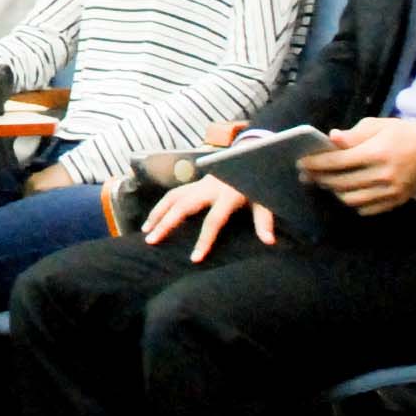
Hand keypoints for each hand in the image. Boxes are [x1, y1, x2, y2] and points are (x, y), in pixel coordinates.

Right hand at [141, 176, 273, 260]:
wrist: (250, 155)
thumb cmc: (257, 183)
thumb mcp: (265, 200)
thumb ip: (264, 221)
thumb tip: (270, 242)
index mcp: (228, 194)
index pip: (213, 221)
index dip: (204, 240)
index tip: (194, 259)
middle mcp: (209, 188)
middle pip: (182, 206)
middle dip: (166, 223)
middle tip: (151, 240)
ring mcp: (199, 183)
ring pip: (173, 197)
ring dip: (158, 213)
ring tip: (146, 231)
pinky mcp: (195, 182)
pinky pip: (173, 193)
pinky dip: (161, 206)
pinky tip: (152, 219)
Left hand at [299, 118, 415, 214]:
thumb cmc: (401, 132)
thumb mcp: (377, 125)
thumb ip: (353, 135)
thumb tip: (331, 139)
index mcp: (376, 152)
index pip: (338, 162)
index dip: (316, 164)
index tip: (301, 163)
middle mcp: (382, 175)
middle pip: (341, 182)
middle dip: (320, 178)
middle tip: (307, 175)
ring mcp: (390, 191)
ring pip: (351, 199)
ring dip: (334, 192)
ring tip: (326, 183)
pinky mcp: (396, 201)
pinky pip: (366, 209)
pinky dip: (353, 202)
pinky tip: (346, 192)